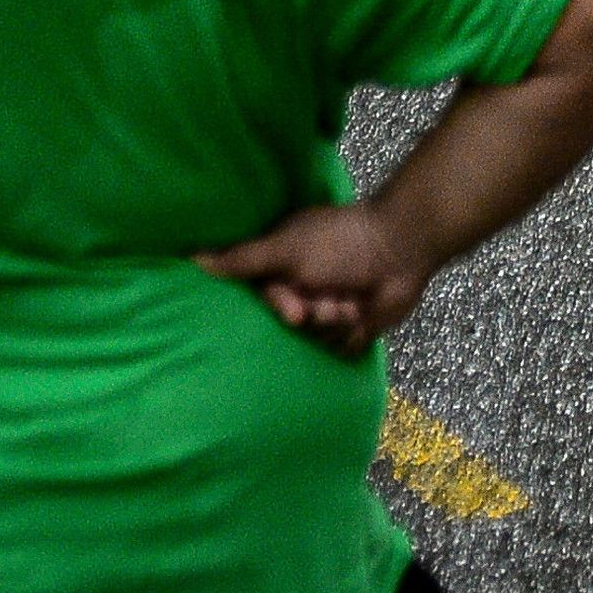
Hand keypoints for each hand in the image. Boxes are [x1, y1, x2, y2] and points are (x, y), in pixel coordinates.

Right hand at [198, 199, 427, 356]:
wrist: (402, 251)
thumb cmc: (341, 242)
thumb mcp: (287, 249)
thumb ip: (242, 259)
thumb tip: (191, 258)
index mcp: (285, 265)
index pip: (264, 297)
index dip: (279, 305)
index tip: (295, 308)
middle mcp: (303, 287)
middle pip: (288, 321)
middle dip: (310, 314)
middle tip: (328, 305)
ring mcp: (329, 308)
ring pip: (313, 338)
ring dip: (332, 321)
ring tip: (350, 304)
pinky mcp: (353, 327)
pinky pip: (338, 349)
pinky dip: (351, 334)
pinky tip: (363, 315)